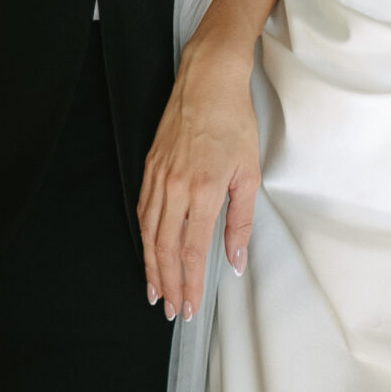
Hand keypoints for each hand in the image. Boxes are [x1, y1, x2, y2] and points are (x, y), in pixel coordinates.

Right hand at [138, 32, 261, 324]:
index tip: (190, 308)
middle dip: (167, 284)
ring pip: (148, 232)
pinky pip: (143, 209)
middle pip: (163, 248)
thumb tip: (235, 259)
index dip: (189, 284)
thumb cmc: (232, 122)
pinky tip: (147, 249)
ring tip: (155, 290)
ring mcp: (158, 177)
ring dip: (151, 266)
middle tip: (170, 310)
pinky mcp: (150, 167)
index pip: (190, 251)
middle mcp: (174, 188)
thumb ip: (240, 221)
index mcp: (201, 191)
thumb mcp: (248, 173)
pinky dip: (143, 236)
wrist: (208, 82)